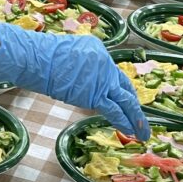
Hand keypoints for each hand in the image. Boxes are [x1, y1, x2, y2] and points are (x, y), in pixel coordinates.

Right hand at [0, 22, 150, 139]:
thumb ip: (80, 63)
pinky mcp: (95, 95)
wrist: (39, 59)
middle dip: (134, 104)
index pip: (113, 73)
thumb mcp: (68, 51)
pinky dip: (125, 121)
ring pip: (125, 100)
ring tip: (143, 131)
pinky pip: (115, 110)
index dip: (120, 89)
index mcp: (98, 50)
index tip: (125, 99)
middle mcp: (105, 64)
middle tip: (140, 117)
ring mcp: (102, 79)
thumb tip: (80, 76)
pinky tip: (131, 131)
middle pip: (124, 86)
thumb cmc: (43, 55)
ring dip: (137, 117)